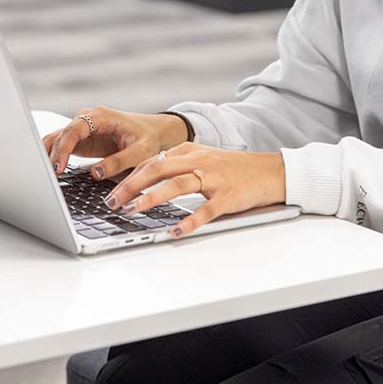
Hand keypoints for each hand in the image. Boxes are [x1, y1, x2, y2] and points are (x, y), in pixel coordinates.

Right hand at [41, 107, 188, 177]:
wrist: (155, 132)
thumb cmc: (149, 138)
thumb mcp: (140, 152)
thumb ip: (119, 162)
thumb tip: (95, 173)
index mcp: (102, 116)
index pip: (74, 129)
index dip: (63, 148)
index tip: (58, 167)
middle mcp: (88, 119)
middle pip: (61, 135)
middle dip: (51, 156)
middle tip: (47, 178)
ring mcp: (82, 128)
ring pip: (56, 140)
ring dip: (48, 157)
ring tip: (45, 178)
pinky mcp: (81, 139)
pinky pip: (60, 147)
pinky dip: (53, 158)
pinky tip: (50, 174)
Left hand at [103, 142, 285, 238]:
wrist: (271, 171)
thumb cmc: (235, 169)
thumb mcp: (204, 159)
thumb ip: (178, 166)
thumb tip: (146, 180)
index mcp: (191, 152)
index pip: (152, 161)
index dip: (129, 176)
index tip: (111, 190)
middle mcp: (199, 161)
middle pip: (158, 169)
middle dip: (131, 186)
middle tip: (112, 202)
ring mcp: (214, 178)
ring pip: (177, 185)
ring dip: (152, 198)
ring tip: (133, 211)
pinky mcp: (228, 196)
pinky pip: (205, 210)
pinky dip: (189, 221)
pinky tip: (174, 231)